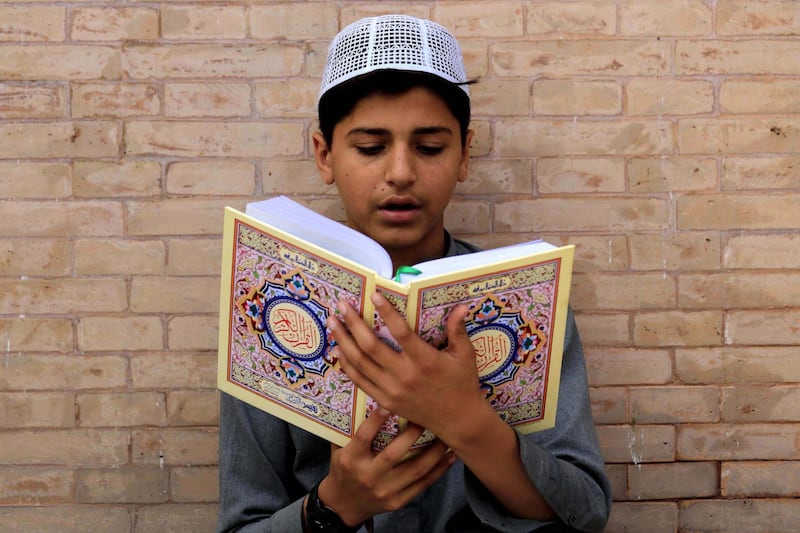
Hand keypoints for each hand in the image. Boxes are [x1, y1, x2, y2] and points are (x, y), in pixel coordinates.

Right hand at [317, 407, 454, 525]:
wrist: (343, 505)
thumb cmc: (343, 469)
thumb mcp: (340, 448)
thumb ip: (353, 427)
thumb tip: (370, 396)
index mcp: (351, 460)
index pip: (363, 437)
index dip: (376, 420)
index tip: (389, 403)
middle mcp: (367, 476)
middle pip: (394, 454)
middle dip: (413, 434)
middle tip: (426, 416)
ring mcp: (384, 491)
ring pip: (415, 470)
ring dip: (434, 451)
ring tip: (447, 434)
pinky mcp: (398, 501)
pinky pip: (422, 484)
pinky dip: (439, 470)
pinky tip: (450, 457)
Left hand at [326, 292, 491, 446]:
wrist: (458, 420)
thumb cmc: (462, 383)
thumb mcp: (465, 355)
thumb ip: (458, 330)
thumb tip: (462, 307)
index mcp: (425, 360)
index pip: (401, 332)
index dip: (386, 312)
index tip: (373, 295)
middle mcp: (405, 375)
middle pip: (371, 346)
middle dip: (353, 323)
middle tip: (341, 305)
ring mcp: (392, 390)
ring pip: (360, 363)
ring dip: (343, 341)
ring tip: (332, 323)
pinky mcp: (385, 401)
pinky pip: (360, 381)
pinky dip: (347, 365)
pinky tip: (338, 350)